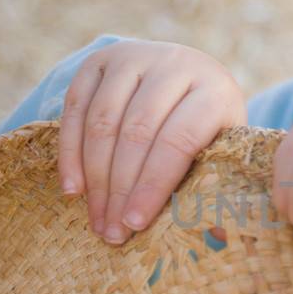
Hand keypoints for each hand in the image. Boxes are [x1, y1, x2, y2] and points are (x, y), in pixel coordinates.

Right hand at [58, 39, 247, 243]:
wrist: (186, 74)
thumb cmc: (206, 128)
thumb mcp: (221, 150)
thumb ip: (217, 187)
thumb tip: (217, 238)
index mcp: (213, 91)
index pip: (177, 141)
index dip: (153, 184)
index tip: (135, 224)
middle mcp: (175, 64)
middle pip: (136, 133)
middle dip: (120, 189)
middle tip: (112, 232)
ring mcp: (135, 56)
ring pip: (103, 121)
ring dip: (95, 177)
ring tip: (97, 219)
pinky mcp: (101, 58)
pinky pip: (76, 107)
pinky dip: (71, 151)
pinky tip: (74, 189)